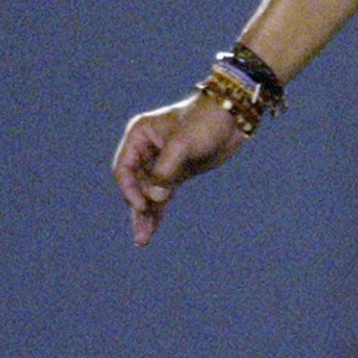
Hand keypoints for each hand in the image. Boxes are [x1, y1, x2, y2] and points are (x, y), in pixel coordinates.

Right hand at [110, 93, 243, 246]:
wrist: (233, 117)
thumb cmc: (205, 120)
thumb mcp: (184, 143)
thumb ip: (166, 170)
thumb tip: (154, 198)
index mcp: (139, 135)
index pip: (124, 168)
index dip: (130, 190)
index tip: (143, 205)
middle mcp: (146, 150)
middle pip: (134, 185)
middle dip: (137, 208)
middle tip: (142, 234)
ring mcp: (160, 162)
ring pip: (147, 193)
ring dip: (146, 215)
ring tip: (142, 240)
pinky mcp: (176, 173)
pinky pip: (161, 195)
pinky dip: (158, 211)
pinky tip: (152, 229)